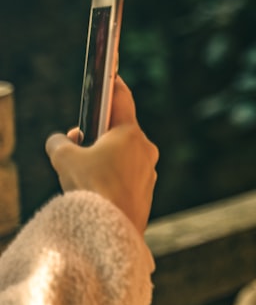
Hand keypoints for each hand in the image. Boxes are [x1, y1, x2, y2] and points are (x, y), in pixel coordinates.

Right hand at [46, 76, 158, 230]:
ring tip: (84, 172)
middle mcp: (145, 148)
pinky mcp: (147, 190)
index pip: (121, 99)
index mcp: (129, 133)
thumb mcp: (63, 159)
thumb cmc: (91, 188)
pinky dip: (112, 176)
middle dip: (99, 133)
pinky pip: (127, 175)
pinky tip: (97, 188)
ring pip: (124, 155)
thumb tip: (60, 140)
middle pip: (120, 130)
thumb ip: (58, 142)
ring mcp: (149, 170)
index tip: (110, 75)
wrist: (112, 229)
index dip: (112, 85)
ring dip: (105, 157)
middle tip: (79, 141)